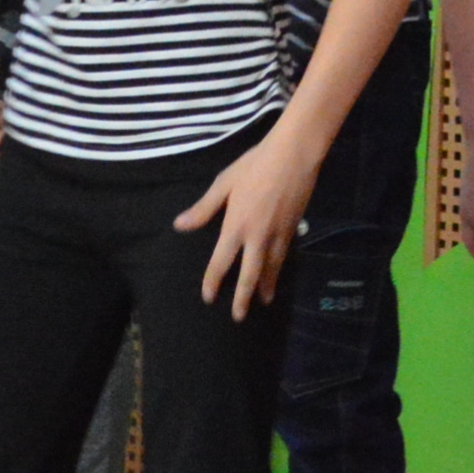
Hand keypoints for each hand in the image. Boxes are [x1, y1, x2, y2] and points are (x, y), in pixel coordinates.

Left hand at [177, 122, 322, 313]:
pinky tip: (277, 273)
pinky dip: (279, 269)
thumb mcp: (224, 184)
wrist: (294, 155)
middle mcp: (257, 237)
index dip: (213, 282)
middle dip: (243, 298)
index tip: (208, 298)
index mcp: (236, 226)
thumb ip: (203, 208)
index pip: (221, 262)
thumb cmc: (254, 165)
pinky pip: (284, 256)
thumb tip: (180, 225)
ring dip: (265, 287)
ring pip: (271, 269)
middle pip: (250, 276)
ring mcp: (278, 235)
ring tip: (264, 301)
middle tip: (239, 317)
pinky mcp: (293, 228)